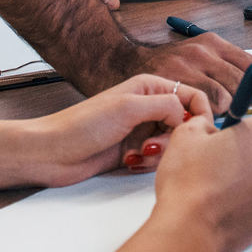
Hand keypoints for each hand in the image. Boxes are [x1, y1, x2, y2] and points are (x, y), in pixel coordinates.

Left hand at [17, 75, 210, 186]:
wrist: (52, 153)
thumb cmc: (81, 125)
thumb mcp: (129, 108)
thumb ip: (166, 105)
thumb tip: (188, 116)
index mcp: (149, 87)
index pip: (192, 96)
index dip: (199, 114)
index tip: (196, 132)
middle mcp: (148, 106)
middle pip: (185, 123)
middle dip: (175, 139)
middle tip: (153, 145)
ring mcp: (141, 130)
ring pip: (172, 144)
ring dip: (160, 154)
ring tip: (138, 155)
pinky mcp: (134, 151)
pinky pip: (157, 159)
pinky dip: (148, 164)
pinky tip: (130, 161)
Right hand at [138, 33, 251, 115]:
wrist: (120, 61)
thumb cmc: (166, 69)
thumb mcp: (198, 62)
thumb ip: (225, 74)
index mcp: (216, 44)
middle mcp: (205, 50)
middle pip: (245, 84)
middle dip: (248, 106)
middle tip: (245, 124)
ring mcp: (189, 64)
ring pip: (225, 98)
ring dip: (222, 115)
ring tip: (211, 121)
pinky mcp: (175, 80)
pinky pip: (203, 108)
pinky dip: (205, 119)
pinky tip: (196, 121)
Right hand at [150, 115, 251, 251]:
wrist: (188, 230)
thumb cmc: (187, 181)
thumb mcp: (185, 134)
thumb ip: (202, 122)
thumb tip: (208, 129)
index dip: (233, 135)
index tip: (218, 146)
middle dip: (241, 159)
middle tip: (213, 170)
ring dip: (244, 183)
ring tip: (215, 193)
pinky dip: (244, 206)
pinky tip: (222, 209)